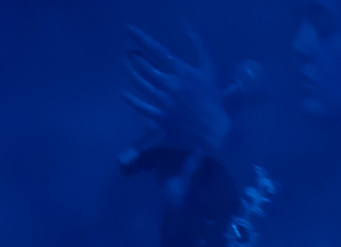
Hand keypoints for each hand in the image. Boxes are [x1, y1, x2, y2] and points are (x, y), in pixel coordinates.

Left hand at [123, 25, 229, 155]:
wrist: (216, 130)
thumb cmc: (214, 98)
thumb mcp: (210, 68)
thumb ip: (198, 45)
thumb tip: (185, 22)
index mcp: (180, 71)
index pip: (156, 50)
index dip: (141, 38)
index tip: (129, 29)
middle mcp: (168, 83)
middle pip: (143, 65)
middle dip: (133, 56)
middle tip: (129, 51)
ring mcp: (162, 100)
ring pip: (140, 82)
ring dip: (130, 70)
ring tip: (126, 63)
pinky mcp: (160, 116)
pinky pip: (141, 106)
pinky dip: (131, 99)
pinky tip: (124, 93)